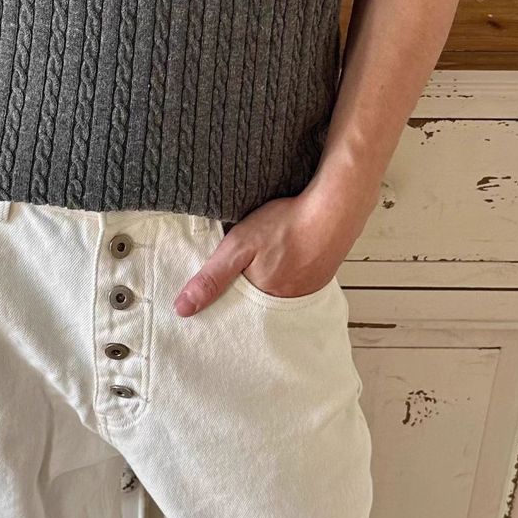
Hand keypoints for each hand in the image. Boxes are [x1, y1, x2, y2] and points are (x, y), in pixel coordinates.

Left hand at [174, 188, 358, 316]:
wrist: (335, 208)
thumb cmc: (286, 224)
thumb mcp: (238, 246)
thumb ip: (211, 278)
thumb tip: (183, 308)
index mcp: (264, 298)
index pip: (237, 309)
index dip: (227, 299)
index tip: (219, 291)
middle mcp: (287, 301)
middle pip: (259, 301)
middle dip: (249, 289)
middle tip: (247, 269)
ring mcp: (308, 289)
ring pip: (279, 290)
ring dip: (271, 279)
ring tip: (266, 261)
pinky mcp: (321, 275)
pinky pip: (298, 280)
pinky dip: (290, 271)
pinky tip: (288, 255)